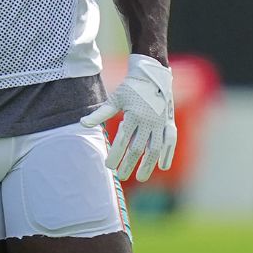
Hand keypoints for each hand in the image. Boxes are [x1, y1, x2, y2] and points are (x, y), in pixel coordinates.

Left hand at [81, 54, 176, 181]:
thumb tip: (82, 123)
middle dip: (129, 164)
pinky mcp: (170, 123)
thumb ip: (100, 113)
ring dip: (148, 164)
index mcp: (134, 115)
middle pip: (138, 148)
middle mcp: (149, 121)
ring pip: (155, 148)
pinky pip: (170, 141)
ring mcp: (161, 123)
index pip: (123, 140)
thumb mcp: (115, 99)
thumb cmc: (131, 88)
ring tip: (140, 177)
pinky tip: (162, 166)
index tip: (109, 166)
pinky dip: (168, 154)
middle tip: (121, 176)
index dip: (116, 154)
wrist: (153, 75)